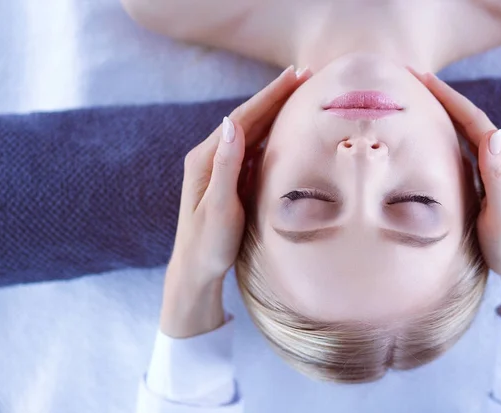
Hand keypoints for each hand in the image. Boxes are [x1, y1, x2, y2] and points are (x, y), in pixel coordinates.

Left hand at [161, 66, 311, 337]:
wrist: (195, 269)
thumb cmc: (207, 243)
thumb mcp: (218, 207)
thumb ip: (225, 166)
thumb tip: (230, 122)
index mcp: (206, 158)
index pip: (242, 118)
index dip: (269, 95)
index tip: (294, 75)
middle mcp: (211, 157)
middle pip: (248, 118)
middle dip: (276, 96)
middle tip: (305, 74)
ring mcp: (221, 167)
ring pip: (252, 131)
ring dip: (275, 111)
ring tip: (300, 93)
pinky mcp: (230, 179)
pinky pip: (253, 149)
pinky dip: (272, 133)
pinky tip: (285, 127)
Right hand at [411, 69, 500, 328]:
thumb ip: (498, 176)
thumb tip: (493, 133)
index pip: (476, 121)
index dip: (449, 97)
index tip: (423, 78)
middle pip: (471, 120)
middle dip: (444, 97)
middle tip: (415, 79)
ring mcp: (497, 171)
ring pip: (468, 133)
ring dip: (446, 112)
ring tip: (421, 98)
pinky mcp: (489, 183)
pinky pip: (466, 149)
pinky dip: (449, 134)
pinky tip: (436, 134)